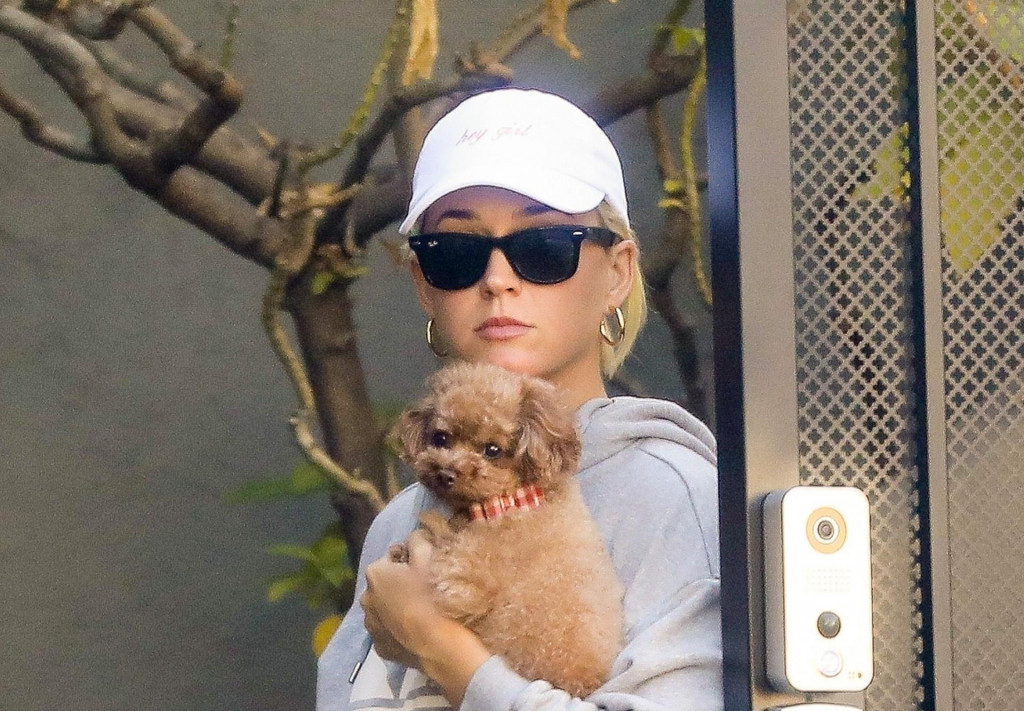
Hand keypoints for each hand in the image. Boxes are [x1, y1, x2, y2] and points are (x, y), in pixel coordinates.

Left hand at [359, 529, 439, 666]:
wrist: (437, 643)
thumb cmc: (431, 594)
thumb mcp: (428, 556)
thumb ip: (417, 539)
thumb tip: (414, 535)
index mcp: (375, 573)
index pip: (392, 558)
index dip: (408, 560)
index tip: (423, 567)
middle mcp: (365, 598)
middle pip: (385, 584)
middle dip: (399, 583)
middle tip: (423, 589)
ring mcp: (371, 626)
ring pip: (384, 609)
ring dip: (396, 607)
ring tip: (420, 611)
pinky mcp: (380, 648)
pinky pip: (389, 632)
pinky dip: (398, 630)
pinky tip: (415, 630)